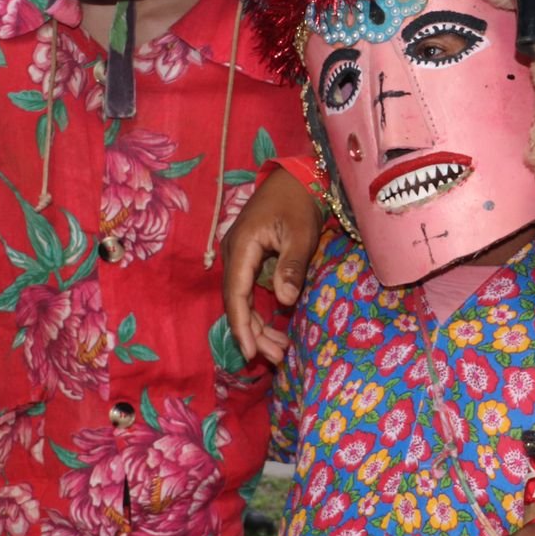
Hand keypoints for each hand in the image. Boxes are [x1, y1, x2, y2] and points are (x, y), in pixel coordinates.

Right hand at [220, 167, 323, 364]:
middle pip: (236, 302)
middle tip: (275, 358)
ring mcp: (239, 255)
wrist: (296, 177)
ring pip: (242, 299)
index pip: (235, 294)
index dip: (242, 325)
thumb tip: (285, 300)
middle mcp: (234, 253)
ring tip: (278, 351)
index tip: (250, 351)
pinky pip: (248, 290)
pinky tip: (274, 329)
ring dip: (257, 325)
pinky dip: (259, 311)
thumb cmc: (299, 203)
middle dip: (253, 332)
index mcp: (242, 247)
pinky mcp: (249, 257)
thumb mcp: (300, 234)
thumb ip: (291, 266)